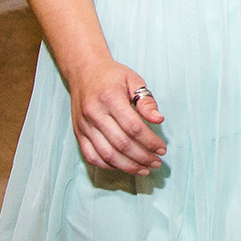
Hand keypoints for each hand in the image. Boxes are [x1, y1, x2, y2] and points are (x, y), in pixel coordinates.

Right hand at [67, 58, 166, 174]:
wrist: (84, 71)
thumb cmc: (112, 76)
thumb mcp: (133, 80)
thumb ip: (146, 101)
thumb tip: (158, 120)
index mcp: (110, 98)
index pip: (133, 127)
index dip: (150, 142)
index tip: (162, 149)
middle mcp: (94, 114)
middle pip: (121, 144)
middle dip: (142, 157)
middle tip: (157, 162)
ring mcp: (84, 126)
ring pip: (107, 155)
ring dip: (128, 166)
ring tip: (145, 169)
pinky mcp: (78, 133)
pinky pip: (92, 156)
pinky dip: (109, 166)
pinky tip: (124, 166)